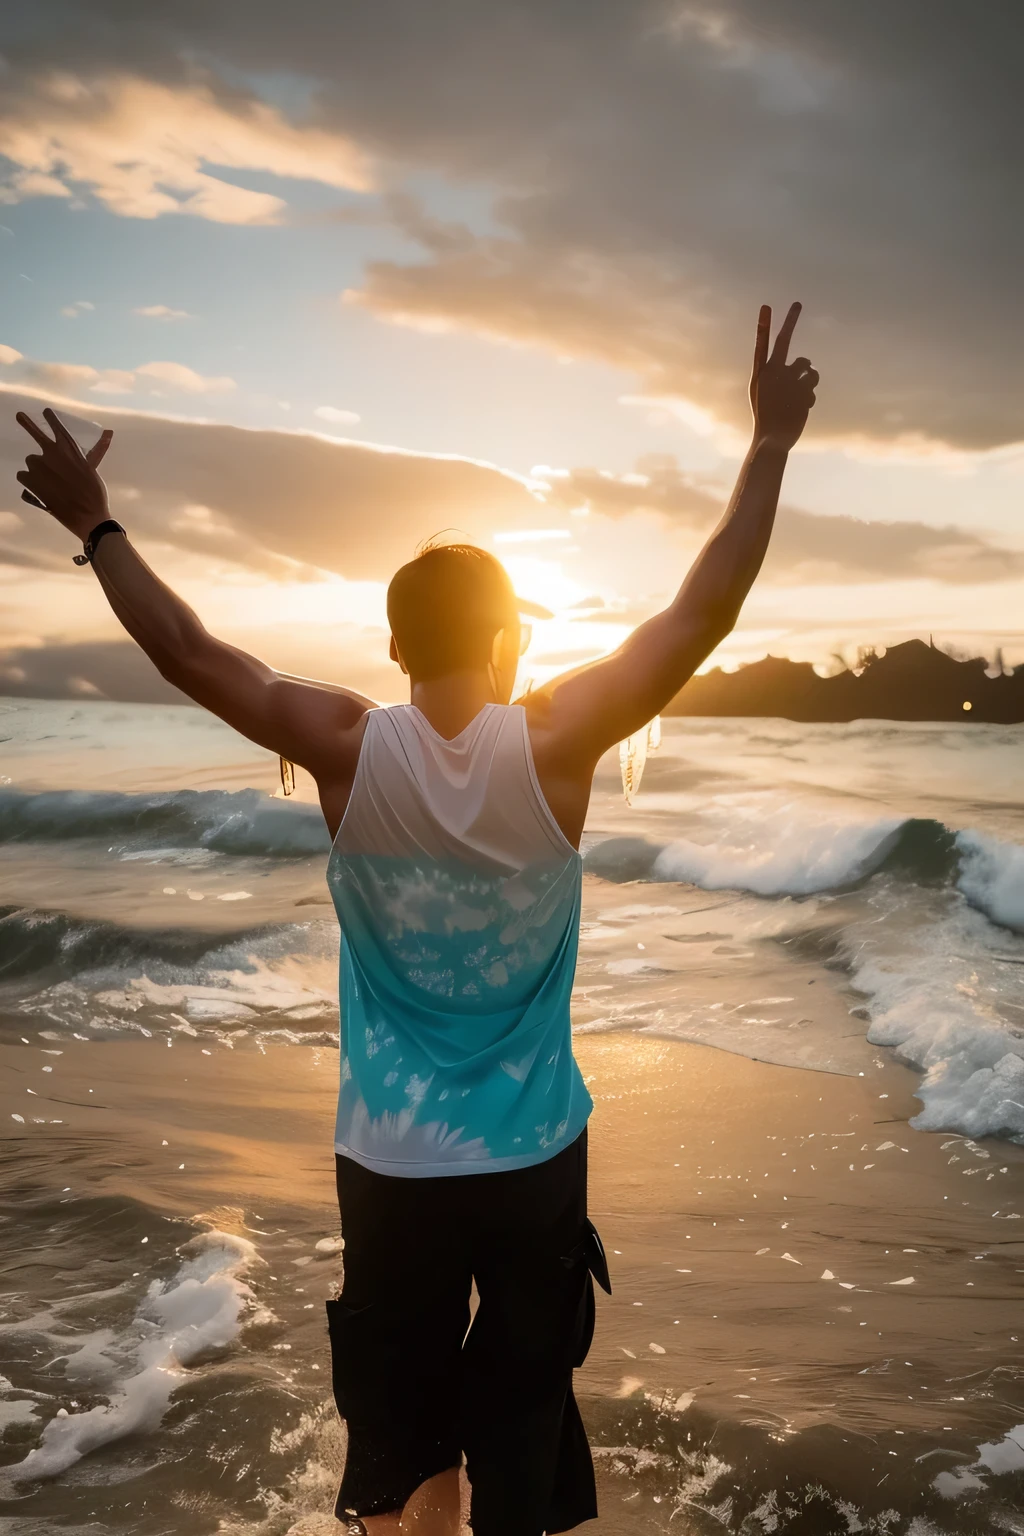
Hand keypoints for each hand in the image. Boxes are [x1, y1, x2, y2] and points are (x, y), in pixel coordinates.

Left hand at [16, 408, 113, 542]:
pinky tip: (41, 490)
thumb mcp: (93, 469)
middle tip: (19, 415)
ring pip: (32, 462)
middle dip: (27, 423)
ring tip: (51, 484)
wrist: (87, 516)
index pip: (57, 427)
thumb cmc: (94, 493)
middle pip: (36, 434)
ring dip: (38, 469)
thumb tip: (109, 432)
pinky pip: (23, 475)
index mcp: (70, 448)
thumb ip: (97, 450)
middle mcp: (52, 452)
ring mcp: (39, 465)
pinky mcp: (29, 479)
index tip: (46, 411)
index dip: (51, 418)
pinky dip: (30, 481)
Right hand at [749, 302, 817, 451]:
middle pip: (784, 340)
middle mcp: (773, 372)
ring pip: (807, 365)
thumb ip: (780, 375)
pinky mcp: (803, 387)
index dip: (763, 326)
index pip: (761, 345)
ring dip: (808, 376)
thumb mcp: (765, 395)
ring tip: (798, 394)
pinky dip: (810, 394)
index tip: (766, 307)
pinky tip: (800, 407)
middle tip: (797, 303)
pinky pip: (813, 382)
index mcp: (760, 374)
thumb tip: (804, 363)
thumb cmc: (767, 416)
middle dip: (790, 320)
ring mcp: (789, 379)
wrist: (773, 438)